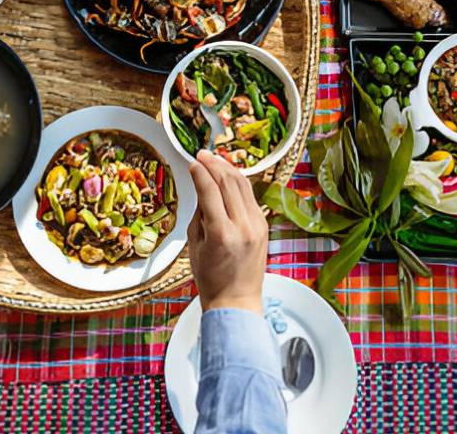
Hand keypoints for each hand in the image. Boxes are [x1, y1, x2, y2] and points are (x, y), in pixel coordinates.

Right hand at [187, 150, 268, 313]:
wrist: (236, 301)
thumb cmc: (210, 279)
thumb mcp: (195, 244)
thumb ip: (199, 213)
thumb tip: (201, 187)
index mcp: (222, 234)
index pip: (210, 190)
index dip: (199, 172)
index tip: (192, 163)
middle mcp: (243, 227)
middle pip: (228, 182)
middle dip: (213, 164)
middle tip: (202, 155)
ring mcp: (257, 226)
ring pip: (243, 185)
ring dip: (227, 168)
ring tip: (214, 159)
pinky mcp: (264, 226)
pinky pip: (250, 196)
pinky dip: (238, 183)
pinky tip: (229, 176)